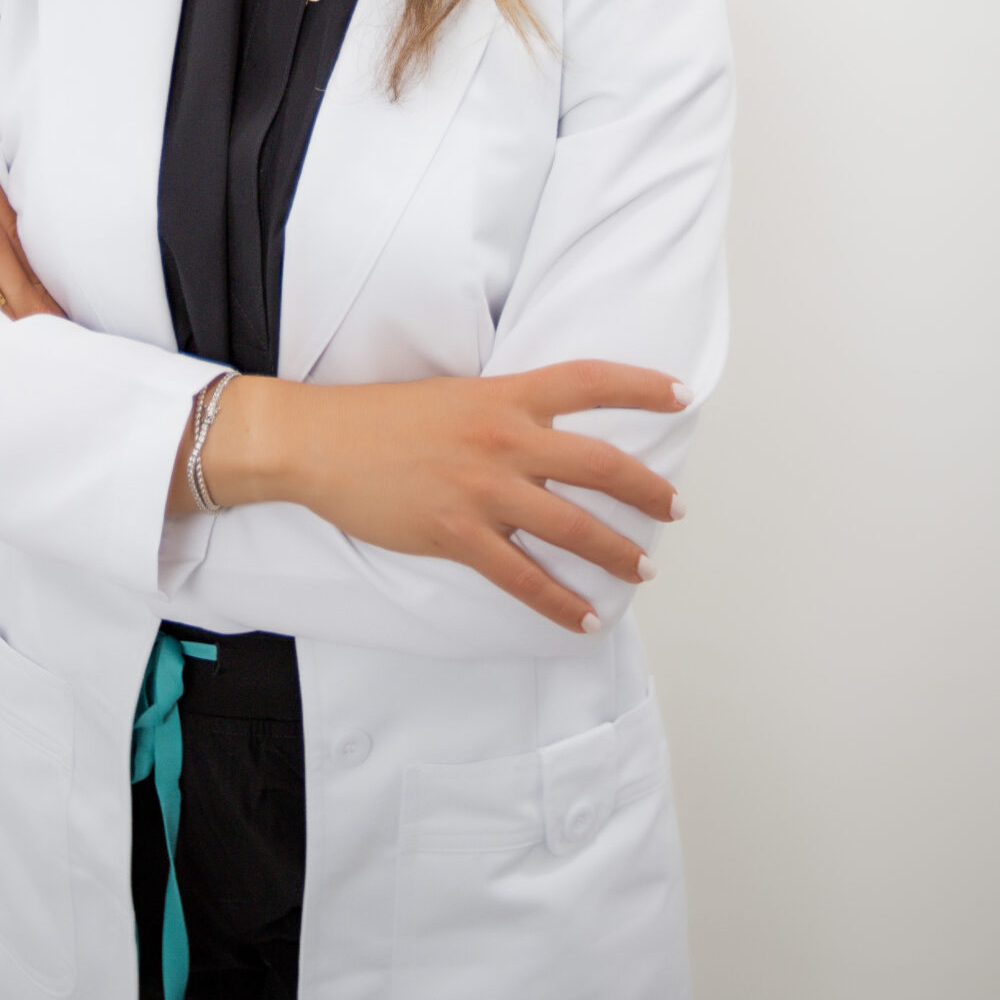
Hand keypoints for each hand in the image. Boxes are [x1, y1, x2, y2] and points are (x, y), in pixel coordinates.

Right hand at [203, 363, 688, 633]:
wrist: (317, 441)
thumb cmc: (378, 417)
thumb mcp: (452, 395)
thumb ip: (501, 412)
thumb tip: (543, 436)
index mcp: (504, 396)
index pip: (590, 381)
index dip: (643, 386)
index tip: (682, 396)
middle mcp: (504, 440)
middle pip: (600, 464)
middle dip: (648, 491)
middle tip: (675, 507)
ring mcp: (482, 490)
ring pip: (572, 527)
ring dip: (617, 552)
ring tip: (643, 568)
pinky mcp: (456, 534)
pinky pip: (523, 577)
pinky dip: (560, 602)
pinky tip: (585, 618)